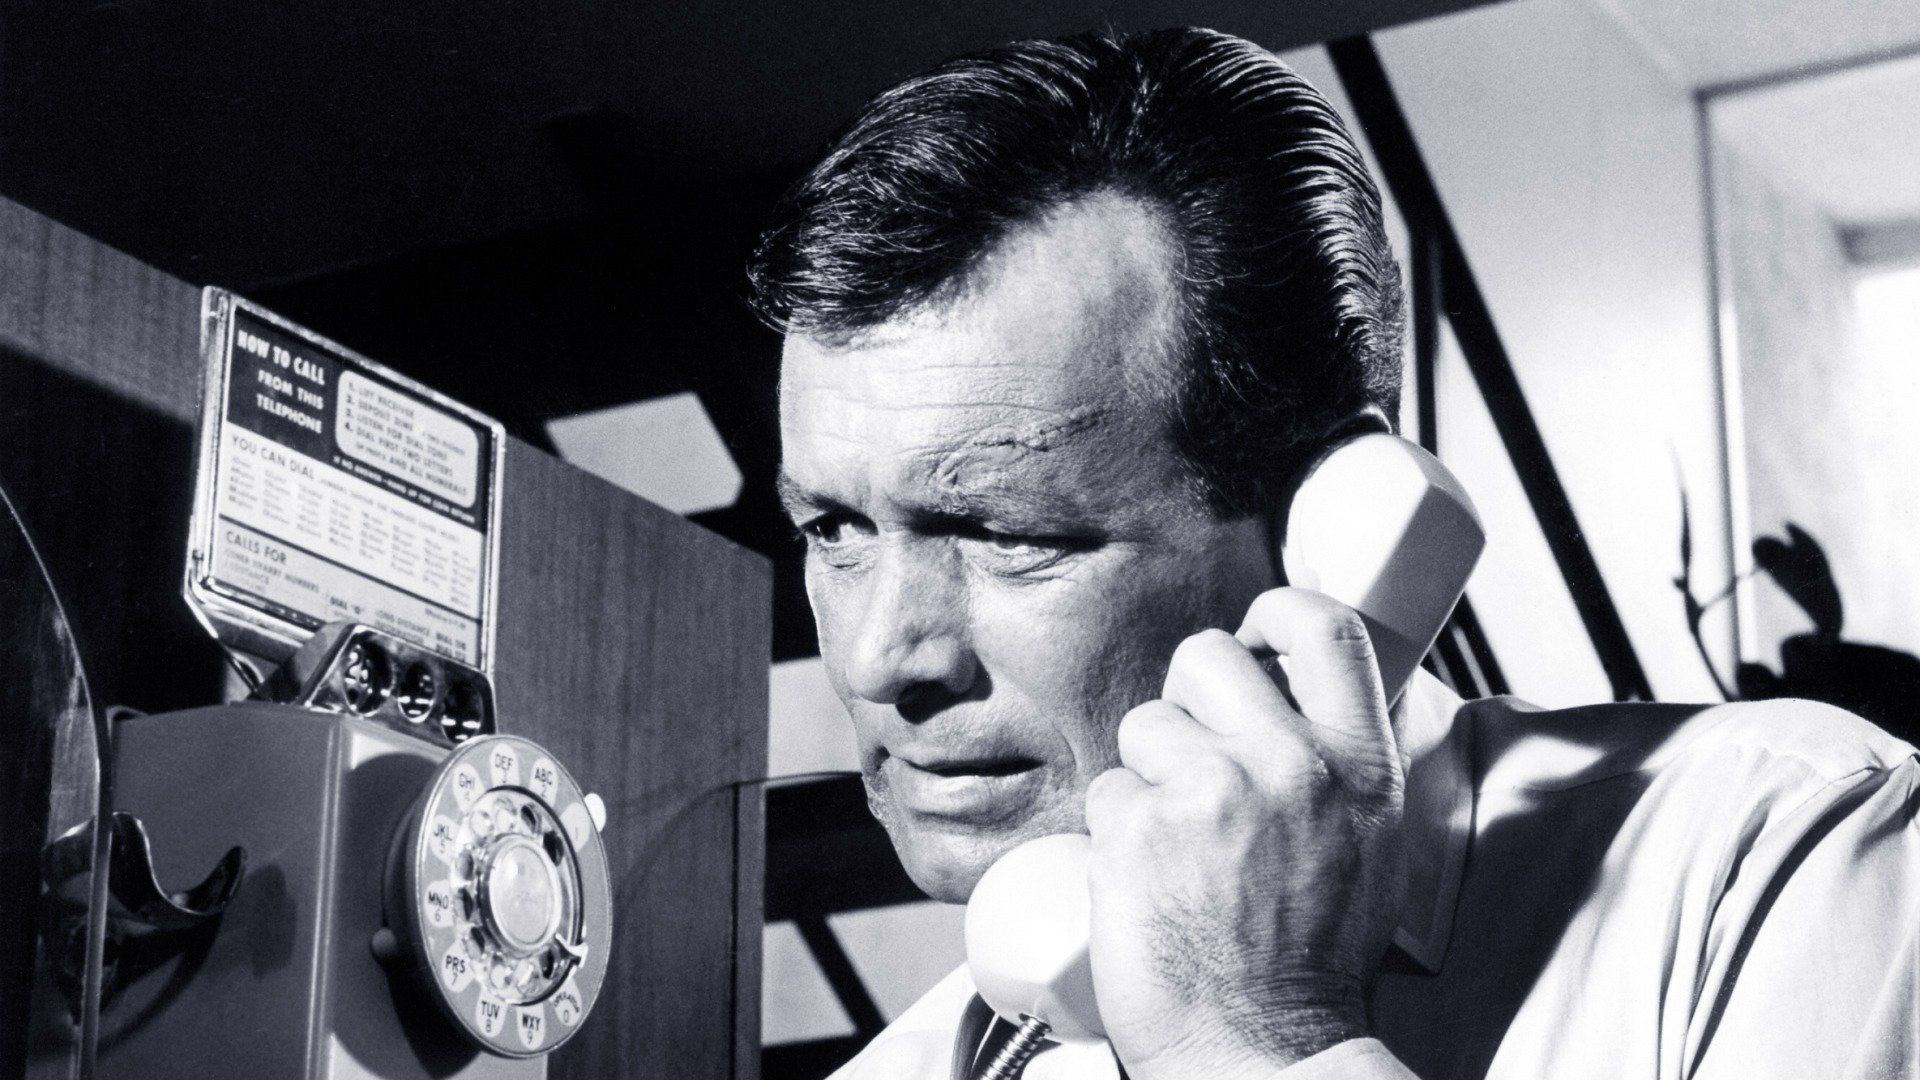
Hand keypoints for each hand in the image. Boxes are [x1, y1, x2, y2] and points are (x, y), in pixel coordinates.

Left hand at [1083, 587, 1405, 1079]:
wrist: (1265, 1052)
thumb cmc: (1313, 963)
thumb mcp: (1371, 845)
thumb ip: (1340, 764)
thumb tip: (1295, 696)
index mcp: (1360, 766)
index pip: (1324, 626)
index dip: (1275, 612)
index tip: (1254, 634)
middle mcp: (1290, 765)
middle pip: (1207, 655)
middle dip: (1186, 701)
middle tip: (1195, 765)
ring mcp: (1210, 791)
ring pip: (1143, 725)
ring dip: (1147, 775)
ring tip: (1179, 847)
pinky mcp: (1138, 828)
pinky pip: (1105, 791)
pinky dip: (1114, 833)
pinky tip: (1149, 880)